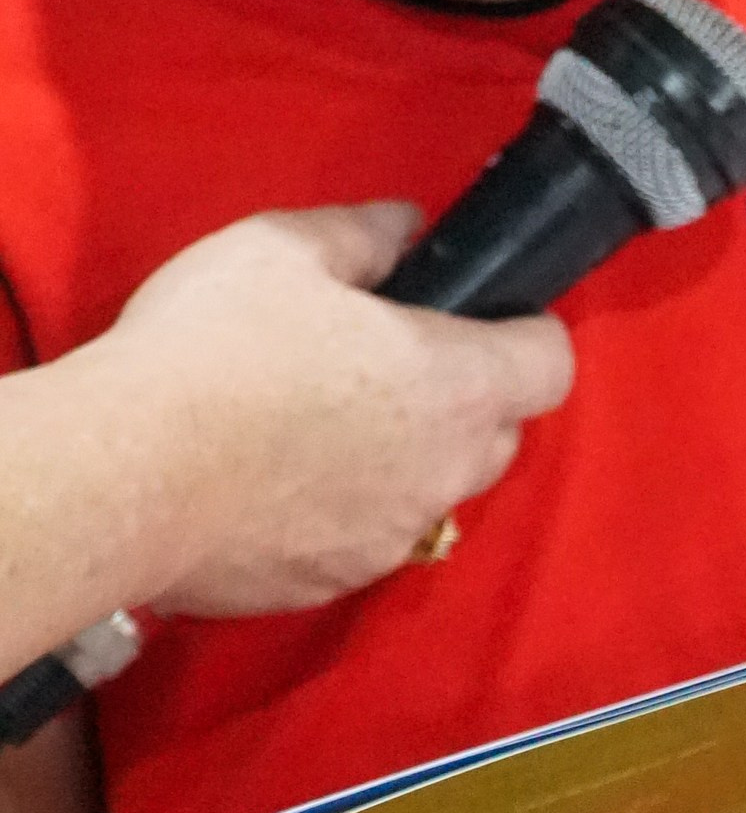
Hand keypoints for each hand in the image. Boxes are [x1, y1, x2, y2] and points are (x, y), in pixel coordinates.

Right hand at [112, 204, 575, 614]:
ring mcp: (390, 539)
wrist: (127, 476)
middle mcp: (444, 474)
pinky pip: (363, 539)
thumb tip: (406, 228)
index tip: (484, 318)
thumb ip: (363, 235)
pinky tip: (273, 480)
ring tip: (319, 424)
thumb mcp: (284, 248)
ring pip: (429, 493)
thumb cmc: (216, 348)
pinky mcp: (331, 584)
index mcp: (456, 387)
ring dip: (400, 461)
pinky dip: (340, 511)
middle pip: (497, 436)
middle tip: (386, 363)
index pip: (551, 365)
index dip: (526, 334)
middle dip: (464, 401)